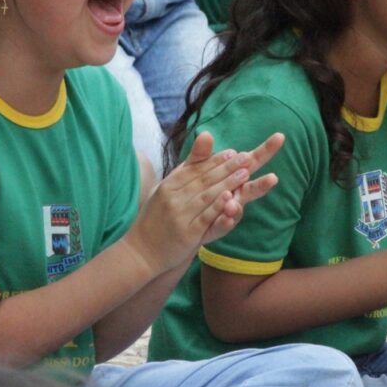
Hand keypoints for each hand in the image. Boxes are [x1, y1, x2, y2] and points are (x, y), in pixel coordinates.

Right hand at [124, 131, 283, 272]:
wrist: (141, 250)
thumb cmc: (158, 217)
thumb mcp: (168, 189)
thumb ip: (190, 167)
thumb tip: (207, 135)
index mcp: (169, 185)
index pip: (196, 169)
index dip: (215, 160)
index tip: (233, 152)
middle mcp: (173, 197)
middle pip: (204, 180)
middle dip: (227, 168)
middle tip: (246, 158)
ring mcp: (179, 215)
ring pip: (206, 196)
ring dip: (227, 184)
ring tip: (245, 174)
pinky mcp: (186, 234)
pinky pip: (204, 218)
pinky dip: (217, 207)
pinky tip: (230, 199)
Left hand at [202, 132, 284, 244]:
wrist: (175, 220)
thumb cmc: (193, 191)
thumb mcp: (194, 170)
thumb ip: (202, 155)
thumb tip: (206, 133)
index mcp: (234, 177)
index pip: (252, 161)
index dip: (266, 150)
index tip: (279, 137)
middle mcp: (235, 195)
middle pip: (251, 188)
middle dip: (262, 185)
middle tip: (273, 179)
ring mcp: (226, 213)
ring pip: (236, 209)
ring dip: (237, 206)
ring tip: (234, 204)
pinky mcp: (214, 228)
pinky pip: (220, 226)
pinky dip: (224, 223)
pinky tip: (226, 219)